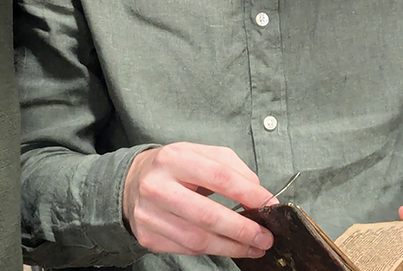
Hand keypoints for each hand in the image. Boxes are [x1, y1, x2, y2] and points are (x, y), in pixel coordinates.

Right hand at [122, 142, 274, 257]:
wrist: (132, 182)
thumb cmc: (173, 168)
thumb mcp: (200, 153)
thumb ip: (231, 167)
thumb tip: (258, 193)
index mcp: (174, 159)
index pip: (220, 177)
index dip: (249, 194)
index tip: (270, 205)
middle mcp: (158, 187)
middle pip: (208, 215)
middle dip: (243, 230)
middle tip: (265, 237)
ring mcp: (150, 215)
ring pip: (198, 239)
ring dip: (232, 247)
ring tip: (253, 247)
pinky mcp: (148, 236)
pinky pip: (187, 249)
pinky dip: (213, 250)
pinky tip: (228, 247)